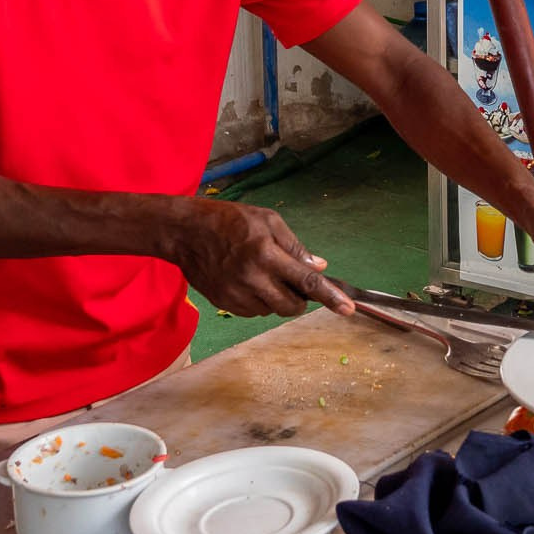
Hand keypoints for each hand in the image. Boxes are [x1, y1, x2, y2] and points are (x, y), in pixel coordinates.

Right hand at [162, 199, 356, 317]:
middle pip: (291, 306)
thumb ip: (295, 246)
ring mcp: (236, 295)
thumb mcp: (267, 221)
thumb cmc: (229, 220)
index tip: (348, 309)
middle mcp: (252, 278)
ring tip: (263, 274)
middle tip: (293, 281)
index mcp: (266, 253)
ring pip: (271, 311)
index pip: (306, 281)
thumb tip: (320, 267)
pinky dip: (259, 302)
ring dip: (277, 298)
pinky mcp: (224, 304)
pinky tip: (248, 282)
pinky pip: (253, 313)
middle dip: (299, 299)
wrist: (184, 232)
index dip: (330, 297)